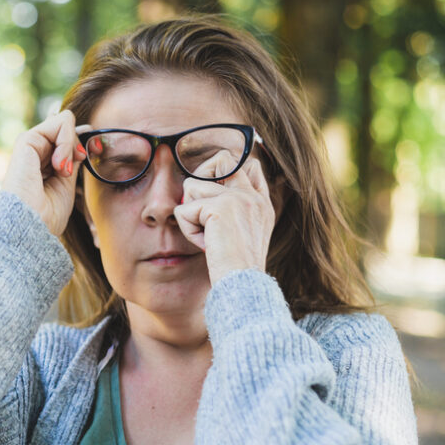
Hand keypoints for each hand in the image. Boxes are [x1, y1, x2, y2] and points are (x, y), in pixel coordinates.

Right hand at [1, 110, 89, 236]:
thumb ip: (72, 158)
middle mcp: (35, 151)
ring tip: (63, 170)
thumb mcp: (67, 181)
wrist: (31, 225)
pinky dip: (67, 142)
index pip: (65, 137)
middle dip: (81, 142)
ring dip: (72, 146)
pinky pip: (60, 123)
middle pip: (67, 128)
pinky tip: (59, 165)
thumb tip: (83, 133)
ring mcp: (30, 145)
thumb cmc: (48, 214)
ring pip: (65, 122)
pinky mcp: (26, 140)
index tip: (96, 150)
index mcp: (42, 163)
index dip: (83, 140)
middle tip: (82, 160)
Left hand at [173, 152, 274, 283]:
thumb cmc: (238, 268)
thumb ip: (235, 210)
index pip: (248, 165)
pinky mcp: (220, 208)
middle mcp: (252, 196)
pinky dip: (188, 230)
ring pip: (192, 185)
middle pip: (220, 159)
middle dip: (200, 181)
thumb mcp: (244, 234)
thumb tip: (208, 188)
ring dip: (190, 214)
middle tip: (201, 211)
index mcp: (261, 202)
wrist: (244, 285)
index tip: (217, 202)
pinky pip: (184, 209)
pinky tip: (205, 245)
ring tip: (206, 236)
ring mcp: (238, 199)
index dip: (225, 173)